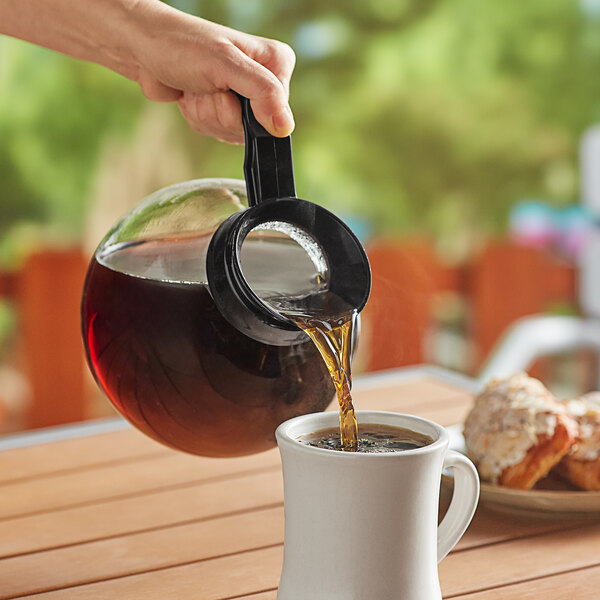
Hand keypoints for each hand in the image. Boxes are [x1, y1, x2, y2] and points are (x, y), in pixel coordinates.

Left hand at [133, 8, 295, 143]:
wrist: (144, 49)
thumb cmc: (182, 45)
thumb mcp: (226, 65)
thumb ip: (262, 93)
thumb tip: (285, 128)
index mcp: (276, 64)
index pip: (277, 114)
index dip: (247, 112)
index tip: (226, 89)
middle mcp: (265, 82)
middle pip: (254, 129)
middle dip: (222, 114)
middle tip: (207, 88)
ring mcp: (245, 99)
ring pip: (234, 133)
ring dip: (208, 116)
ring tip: (197, 88)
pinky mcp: (226, 111)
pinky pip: (220, 133)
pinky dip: (200, 119)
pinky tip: (193, 96)